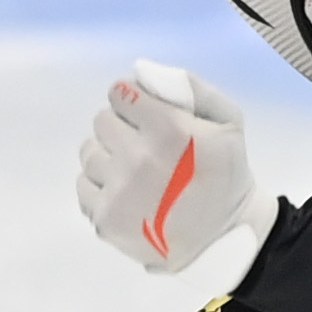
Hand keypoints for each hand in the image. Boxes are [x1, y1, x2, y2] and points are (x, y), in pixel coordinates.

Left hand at [77, 61, 254, 272]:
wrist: (224, 240)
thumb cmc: (226, 176)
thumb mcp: (228, 123)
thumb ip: (191, 88)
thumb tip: (139, 71)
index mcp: (169, 130)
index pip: (119, 93)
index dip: (135, 104)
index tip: (149, 119)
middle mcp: (139, 158)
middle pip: (101, 120)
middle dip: (123, 129)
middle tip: (148, 150)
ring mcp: (119, 191)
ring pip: (89, 152)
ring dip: (110, 158)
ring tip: (138, 176)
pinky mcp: (105, 218)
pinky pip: (84, 185)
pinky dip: (103, 187)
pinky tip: (129, 196)